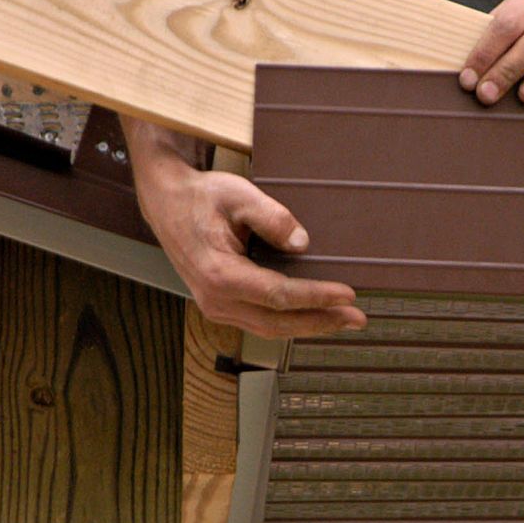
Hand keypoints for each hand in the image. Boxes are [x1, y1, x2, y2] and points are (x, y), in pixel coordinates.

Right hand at [129, 139, 365, 338]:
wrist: (166, 202)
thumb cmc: (201, 197)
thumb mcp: (238, 194)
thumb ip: (271, 217)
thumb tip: (302, 243)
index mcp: (220, 274)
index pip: (279, 295)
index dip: (316, 297)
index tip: (347, 294)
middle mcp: (215, 298)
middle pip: (277, 322)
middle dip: (321, 321)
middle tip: (357, 318)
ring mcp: (214, 306)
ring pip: (268, 328)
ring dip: (308, 326)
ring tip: (342, 320)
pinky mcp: (219, 305)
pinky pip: (259, 322)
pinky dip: (289, 322)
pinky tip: (312, 316)